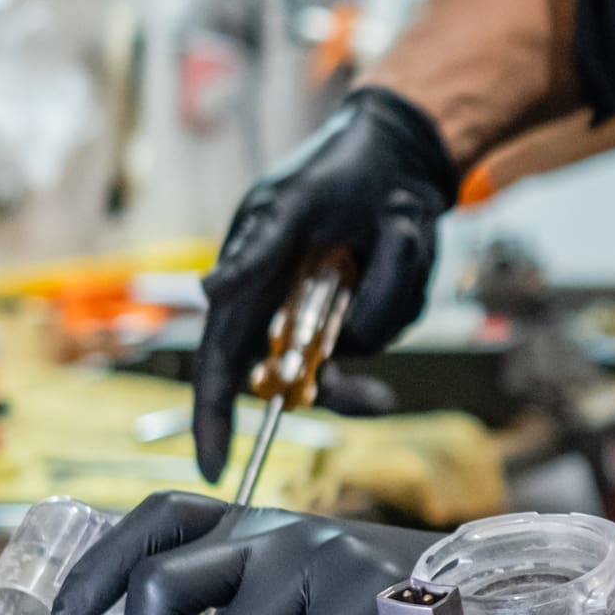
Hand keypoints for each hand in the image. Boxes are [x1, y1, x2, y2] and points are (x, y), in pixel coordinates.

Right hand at [192, 85, 456, 481]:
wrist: (399, 150)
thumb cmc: (331, 168)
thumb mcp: (290, 202)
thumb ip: (254, 251)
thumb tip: (209, 293)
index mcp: (249, 290)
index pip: (220, 366)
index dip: (213, 417)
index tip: (213, 465)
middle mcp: (288, 313)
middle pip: (302, 381)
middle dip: (344, 387)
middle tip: (378, 398)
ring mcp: (335, 315)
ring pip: (362, 344)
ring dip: (388, 284)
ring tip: (396, 223)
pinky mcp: (377, 309)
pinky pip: (395, 318)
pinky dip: (405, 273)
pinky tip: (404, 228)